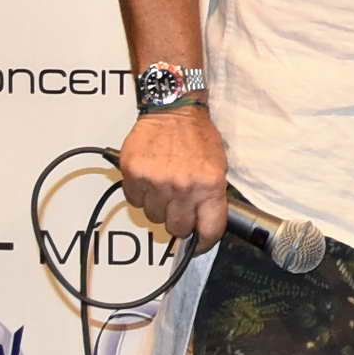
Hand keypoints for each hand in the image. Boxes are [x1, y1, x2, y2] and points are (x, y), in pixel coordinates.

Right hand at [118, 108, 230, 249]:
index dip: (205, 242)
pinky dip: (141, 195)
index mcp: (210, 186)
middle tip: (180, 208)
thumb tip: (204, 225)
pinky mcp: (134, 174)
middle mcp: (183, 188)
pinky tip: (150, 179)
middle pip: (177, 229)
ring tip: (165, 186)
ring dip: (159, 207)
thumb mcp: (219, 167)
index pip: (210, 230)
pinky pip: (135, 201)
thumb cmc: (198, 137)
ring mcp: (156, 182)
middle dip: (180, 222)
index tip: (201, 244)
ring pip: (153, 217)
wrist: (174, 110)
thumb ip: (212, 198)